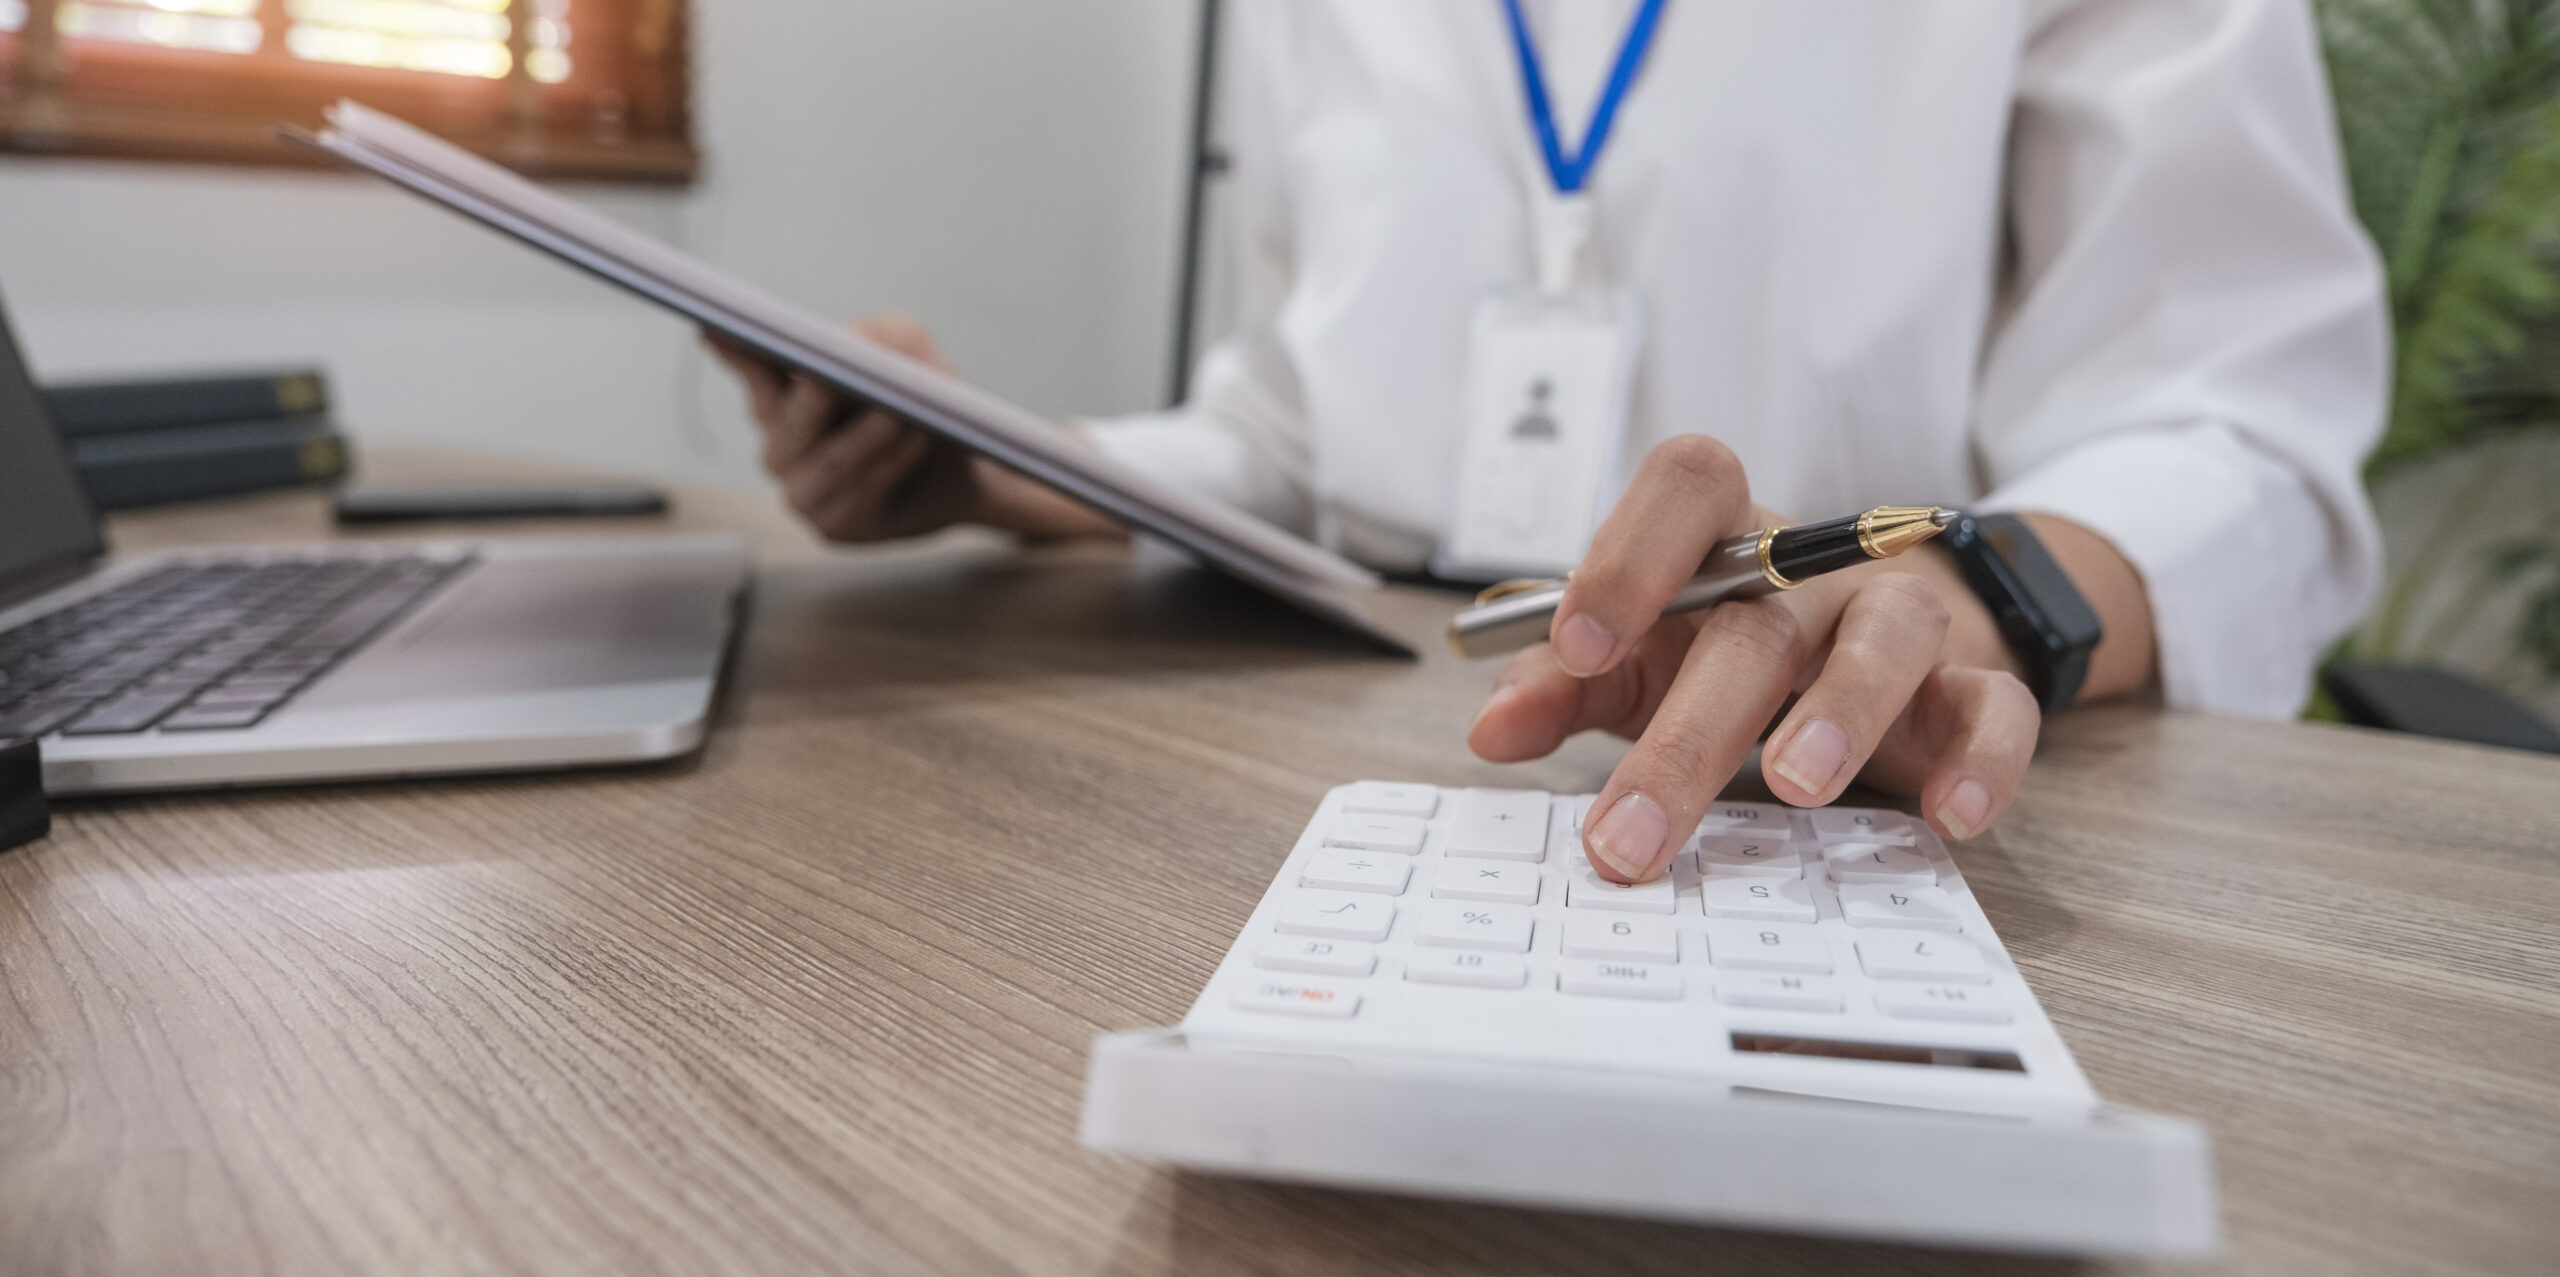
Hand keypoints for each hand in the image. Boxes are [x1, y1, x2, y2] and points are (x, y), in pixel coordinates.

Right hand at [705, 315, 1120, 542]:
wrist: (963, 470)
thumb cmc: (923, 402)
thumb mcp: (911, 353)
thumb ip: (881, 334)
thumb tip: (848, 341)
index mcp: (783, 397)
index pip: (753, 370)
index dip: (733, 351)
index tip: (714, 326)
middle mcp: (781, 446)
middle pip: (787, 420)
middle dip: (811, 400)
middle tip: (827, 379)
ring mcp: (802, 491)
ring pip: (827, 463)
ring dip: (865, 436)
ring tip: (897, 414)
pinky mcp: (836, 526)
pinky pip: (860, 493)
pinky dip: (889, 464)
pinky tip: (916, 440)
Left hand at [1467, 436, 2050, 883]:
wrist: (1866, 648)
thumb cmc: (1723, 649)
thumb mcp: (1633, 662)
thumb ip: (1560, 687)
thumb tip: (1489, 729)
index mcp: (1720, 536)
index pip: (1684, 488)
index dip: (1628, 555)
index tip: (1577, 644)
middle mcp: (1812, 567)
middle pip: (1759, 618)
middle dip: (1688, 733)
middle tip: (1628, 831)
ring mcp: (1897, 618)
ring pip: (1887, 638)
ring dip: (1841, 710)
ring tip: (1799, 787)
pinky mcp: (1970, 685)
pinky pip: (1995, 707)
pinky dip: (1984, 759)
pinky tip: (1952, 816)